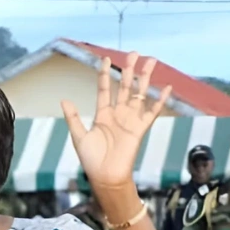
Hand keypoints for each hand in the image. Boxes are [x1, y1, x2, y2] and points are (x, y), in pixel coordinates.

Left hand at [61, 52, 171, 192]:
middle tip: (134, 53)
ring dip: (145, 79)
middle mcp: (118, 114)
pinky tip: (166, 87)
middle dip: (129, 70)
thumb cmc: (91, 159)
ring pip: (139, 94)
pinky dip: (160, 100)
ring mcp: (130, 120)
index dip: (105, 74)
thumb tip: (64, 99)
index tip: (105, 59)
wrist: (106, 176)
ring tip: (151, 61)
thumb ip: (73, 118)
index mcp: (102, 115)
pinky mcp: (141, 128)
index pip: (104, 89)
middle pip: (124, 87)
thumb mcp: (79, 136)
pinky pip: (152, 111)